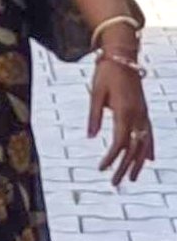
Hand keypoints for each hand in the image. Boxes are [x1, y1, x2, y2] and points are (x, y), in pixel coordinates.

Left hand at [89, 56, 152, 186]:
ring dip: (139, 162)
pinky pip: (149, 134)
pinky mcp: (144, 111)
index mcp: (125, 111)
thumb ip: (94, 116)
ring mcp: (144, 113)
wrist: (123, 56)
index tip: (102, 169)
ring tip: (133, 179)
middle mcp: (138, 115)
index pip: (120, 141)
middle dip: (125, 167)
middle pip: (134, 147)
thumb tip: (90, 137)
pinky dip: (149, 148)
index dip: (112, 157)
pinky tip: (150, 160)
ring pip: (145, 143)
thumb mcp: (96, 93)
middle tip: (115, 183)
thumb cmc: (106, 73)